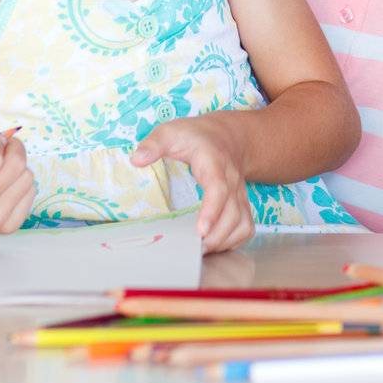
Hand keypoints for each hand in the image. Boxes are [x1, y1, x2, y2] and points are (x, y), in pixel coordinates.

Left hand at [130, 117, 254, 252]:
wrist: (227, 136)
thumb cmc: (195, 136)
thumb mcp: (171, 132)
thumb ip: (154, 143)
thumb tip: (137, 159)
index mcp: (214, 163)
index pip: (218, 188)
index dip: (212, 210)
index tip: (201, 231)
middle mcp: (232, 181)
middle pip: (233, 213)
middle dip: (215, 236)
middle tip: (192, 250)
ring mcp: (240, 194)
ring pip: (243, 223)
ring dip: (224, 242)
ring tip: (200, 250)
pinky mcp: (242, 204)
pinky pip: (246, 227)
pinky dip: (233, 241)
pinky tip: (213, 245)